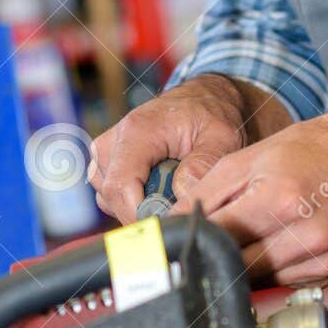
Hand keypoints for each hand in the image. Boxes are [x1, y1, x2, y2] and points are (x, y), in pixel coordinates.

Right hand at [87, 73, 289, 222]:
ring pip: (110, 200)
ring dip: (140, 206)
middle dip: (144, 212)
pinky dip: (136, 201)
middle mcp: (112, 141)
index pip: (120, 187)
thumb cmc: (211, 114)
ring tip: (173, 192)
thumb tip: (182, 195)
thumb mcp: (221, 137)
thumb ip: (203, 165)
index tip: (167, 228)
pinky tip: (161, 190)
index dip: (139, 216)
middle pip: (113, 197)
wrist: (204, 99)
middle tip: (180, 208)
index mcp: (136, 131)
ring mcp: (106, 154)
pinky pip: (112, 196)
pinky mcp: (108, 164)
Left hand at [173, 103, 327, 284]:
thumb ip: (204, 194)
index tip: (180, 237)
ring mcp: (318, 259)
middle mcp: (303, 236)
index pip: (218, 237)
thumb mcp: (245, 160)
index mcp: (279, 201)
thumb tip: (171, 225)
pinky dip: (267, 265)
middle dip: (217, 251)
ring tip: (253, 228)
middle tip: (214, 233)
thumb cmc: (308, 152)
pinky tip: (276, 238)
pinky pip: (279, 282)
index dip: (194, 237)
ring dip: (242, 261)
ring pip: (254, 279)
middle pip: (234, 265)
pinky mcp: (325, 273)